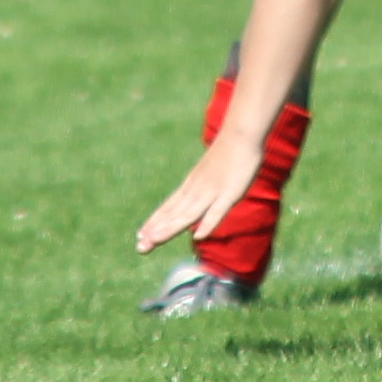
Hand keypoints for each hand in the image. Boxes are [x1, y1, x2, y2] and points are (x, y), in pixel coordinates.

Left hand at [136, 132, 265, 253]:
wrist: (241, 133)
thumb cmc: (229, 151)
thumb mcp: (210, 171)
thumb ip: (202, 186)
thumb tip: (196, 194)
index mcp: (191, 185)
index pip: (169, 207)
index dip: (155, 222)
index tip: (139, 237)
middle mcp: (197, 190)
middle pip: (174, 214)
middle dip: (157, 231)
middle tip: (140, 248)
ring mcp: (213, 192)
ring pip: (189, 214)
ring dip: (171, 228)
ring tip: (155, 241)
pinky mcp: (231, 193)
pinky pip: (218, 211)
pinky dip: (208, 224)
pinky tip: (198, 236)